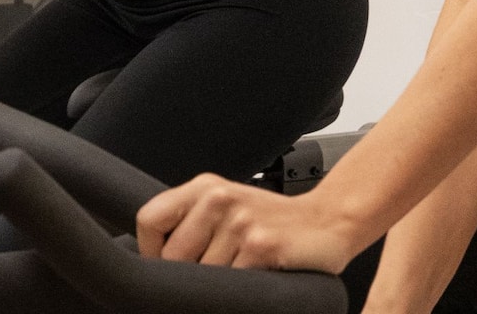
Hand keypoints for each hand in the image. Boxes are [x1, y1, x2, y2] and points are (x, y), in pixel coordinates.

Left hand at [137, 174, 356, 273]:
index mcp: (205, 187)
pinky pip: (232, 284)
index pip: (149, 219)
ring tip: (243, 269)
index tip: (164, 266)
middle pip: (172, 256)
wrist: (328, 221)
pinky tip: (258, 275)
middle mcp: (219, 198)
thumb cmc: (273, 220)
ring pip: (202, 276)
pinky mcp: (262, 246)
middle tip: (215, 274)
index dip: (150, 252)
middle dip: (189, 274)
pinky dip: (243, 290)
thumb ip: (192, 222)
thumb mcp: (227, 207)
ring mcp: (240, 221)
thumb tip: (152, 258)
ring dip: (221, 283)